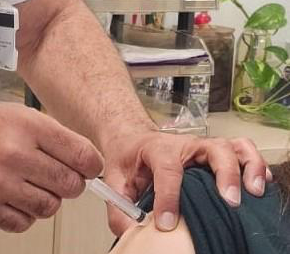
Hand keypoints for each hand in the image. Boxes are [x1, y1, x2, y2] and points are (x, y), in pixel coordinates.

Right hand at [0, 99, 103, 232]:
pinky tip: (10, 198)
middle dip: (69, 184)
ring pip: (49, 208)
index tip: (87, 169)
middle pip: (70, 186)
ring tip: (27, 187)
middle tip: (57, 179)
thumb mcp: (8, 112)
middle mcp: (13, 154)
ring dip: (45, 200)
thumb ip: (44, 133)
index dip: (90, 165)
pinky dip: (22, 215)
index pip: (82, 155)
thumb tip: (79, 157)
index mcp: (24, 125)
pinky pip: (21, 223)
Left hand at [102, 131, 268, 234]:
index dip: (169, 197)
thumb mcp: (116, 180)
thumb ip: (120, 207)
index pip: (168, 170)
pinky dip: (254, 166)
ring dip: (247, 168)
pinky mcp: (216, 154)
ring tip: (252, 193)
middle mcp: (186, 145)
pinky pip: (242, 152)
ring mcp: (204, 148)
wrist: (133, 139)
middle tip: (229, 202)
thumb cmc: (129, 158)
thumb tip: (131, 233)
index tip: (168, 222)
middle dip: (225, 175)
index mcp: (157, 148)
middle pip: (214, 149)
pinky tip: (258, 185)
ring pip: (233, 148)